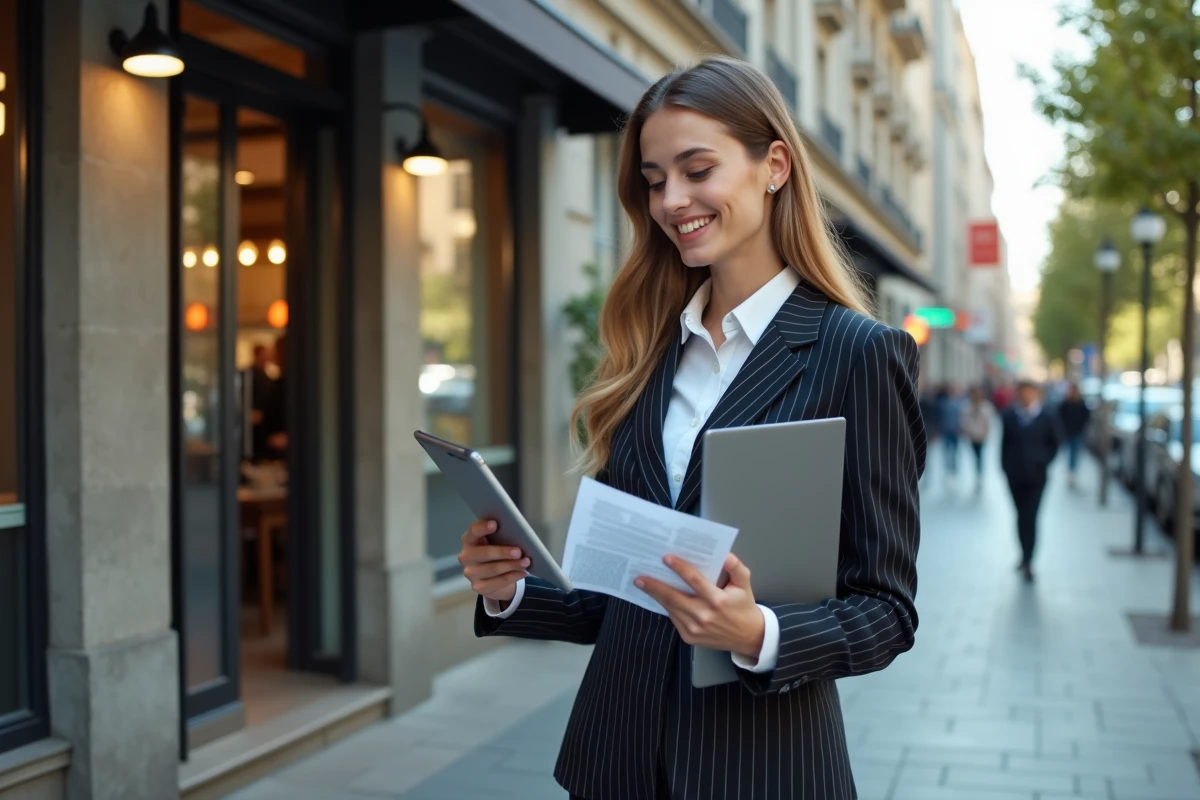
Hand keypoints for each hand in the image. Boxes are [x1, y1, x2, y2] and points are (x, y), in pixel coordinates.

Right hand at [458, 519, 529, 604]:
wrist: (491, 576)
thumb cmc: (495, 551)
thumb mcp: (495, 541)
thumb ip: (500, 535)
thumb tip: (518, 533)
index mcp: (469, 540)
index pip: (473, 531)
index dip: (483, 528)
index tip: (495, 524)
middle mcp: (466, 556)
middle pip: (484, 553)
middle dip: (503, 552)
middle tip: (518, 551)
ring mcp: (470, 573)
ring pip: (493, 569)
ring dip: (512, 565)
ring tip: (526, 562)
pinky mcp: (478, 587)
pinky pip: (498, 582)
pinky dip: (513, 576)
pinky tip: (522, 572)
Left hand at [636, 553, 764, 658]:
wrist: (748, 637)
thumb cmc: (744, 606)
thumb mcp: (744, 583)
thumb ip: (735, 567)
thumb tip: (724, 554)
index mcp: (717, 600)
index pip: (694, 581)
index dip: (679, 568)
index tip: (665, 558)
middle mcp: (704, 616)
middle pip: (674, 597)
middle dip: (654, 586)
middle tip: (640, 577)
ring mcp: (694, 629)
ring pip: (671, 608)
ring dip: (656, 596)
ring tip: (643, 584)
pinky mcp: (689, 637)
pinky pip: (674, 618)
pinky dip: (666, 607)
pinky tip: (658, 597)